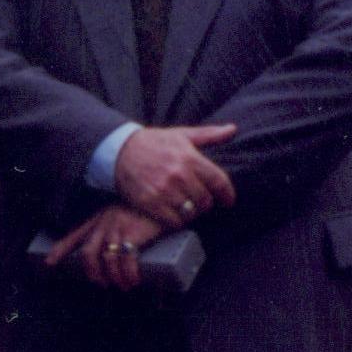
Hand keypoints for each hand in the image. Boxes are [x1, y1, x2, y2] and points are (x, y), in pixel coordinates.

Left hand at [48, 201, 170, 291]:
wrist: (165, 198)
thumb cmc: (145, 210)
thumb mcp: (123, 215)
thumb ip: (115, 228)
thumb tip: (114, 254)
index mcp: (99, 219)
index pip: (74, 235)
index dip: (60, 250)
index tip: (49, 263)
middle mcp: (104, 223)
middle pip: (87, 253)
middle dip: (92, 272)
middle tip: (102, 283)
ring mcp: (118, 227)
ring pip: (106, 259)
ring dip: (114, 277)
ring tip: (123, 285)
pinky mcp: (133, 233)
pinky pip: (125, 260)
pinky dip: (128, 274)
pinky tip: (133, 280)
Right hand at [111, 123, 237, 231]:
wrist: (119, 150)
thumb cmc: (153, 142)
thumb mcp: (181, 134)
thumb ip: (209, 135)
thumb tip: (232, 129)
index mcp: (189, 158)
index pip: (219, 181)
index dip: (227, 194)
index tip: (228, 201)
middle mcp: (179, 175)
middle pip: (206, 201)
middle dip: (205, 203)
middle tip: (199, 200)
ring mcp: (164, 190)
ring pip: (191, 212)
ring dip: (190, 212)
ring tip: (185, 205)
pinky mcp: (151, 203)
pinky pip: (173, 221)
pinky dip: (176, 220)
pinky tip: (172, 212)